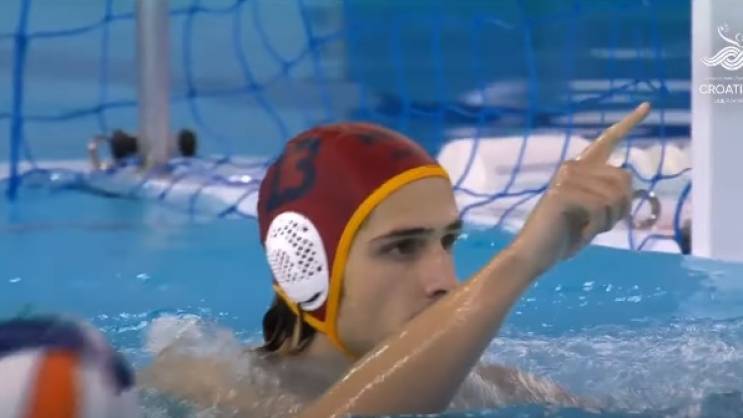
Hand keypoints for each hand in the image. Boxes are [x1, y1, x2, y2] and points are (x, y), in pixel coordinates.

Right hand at [511, 102, 650, 272]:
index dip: (628, 123)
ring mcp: (567, 177)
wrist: (535, 253)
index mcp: (581, 168)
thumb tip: (631, 191)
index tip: (647, 106)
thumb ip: (610, 197)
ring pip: (614, 195)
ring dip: (608, 220)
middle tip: (602, 224)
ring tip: (587, 228)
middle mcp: (573, 166)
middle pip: (624, 177)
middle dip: (622, 207)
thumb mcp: (595, 214)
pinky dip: (597, 227)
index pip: (607, 141)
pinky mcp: (562, 192)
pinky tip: (582, 233)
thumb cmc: (564, 236)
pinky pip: (600, 207)